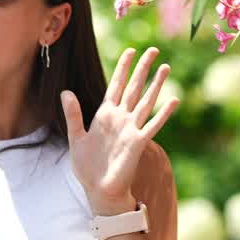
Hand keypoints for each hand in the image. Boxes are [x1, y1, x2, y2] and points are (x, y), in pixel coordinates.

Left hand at [61, 47, 178, 214]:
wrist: (98, 189)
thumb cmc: (87, 166)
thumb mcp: (76, 137)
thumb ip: (73, 114)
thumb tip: (65, 91)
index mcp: (105, 114)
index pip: (116, 85)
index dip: (123, 68)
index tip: (130, 51)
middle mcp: (120, 118)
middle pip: (134, 88)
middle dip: (142, 69)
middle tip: (153, 50)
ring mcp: (131, 129)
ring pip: (146, 101)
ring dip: (156, 85)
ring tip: (166, 67)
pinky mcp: (138, 142)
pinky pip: (153, 125)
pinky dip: (163, 113)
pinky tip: (174, 100)